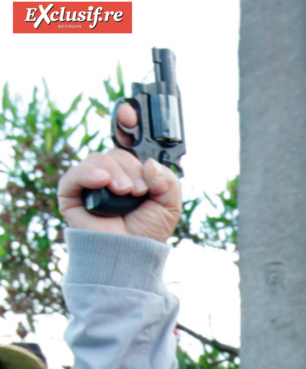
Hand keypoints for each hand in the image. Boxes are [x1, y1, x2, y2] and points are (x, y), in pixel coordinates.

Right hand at [58, 105, 181, 241]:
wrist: (131, 257)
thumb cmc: (147, 233)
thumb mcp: (170, 205)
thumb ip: (168, 180)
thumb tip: (149, 164)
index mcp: (131, 172)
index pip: (125, 140)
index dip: (126, 122)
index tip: (128, 112)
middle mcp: (110, 174)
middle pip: (117, 152)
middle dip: (131, 167)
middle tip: (139, 190)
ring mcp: (90, 182)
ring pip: (99, 159)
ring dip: (116, 173)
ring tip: (126, 194)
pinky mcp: (72, 194)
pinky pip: (76, 174)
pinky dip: (89, 174)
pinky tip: (103, 183)